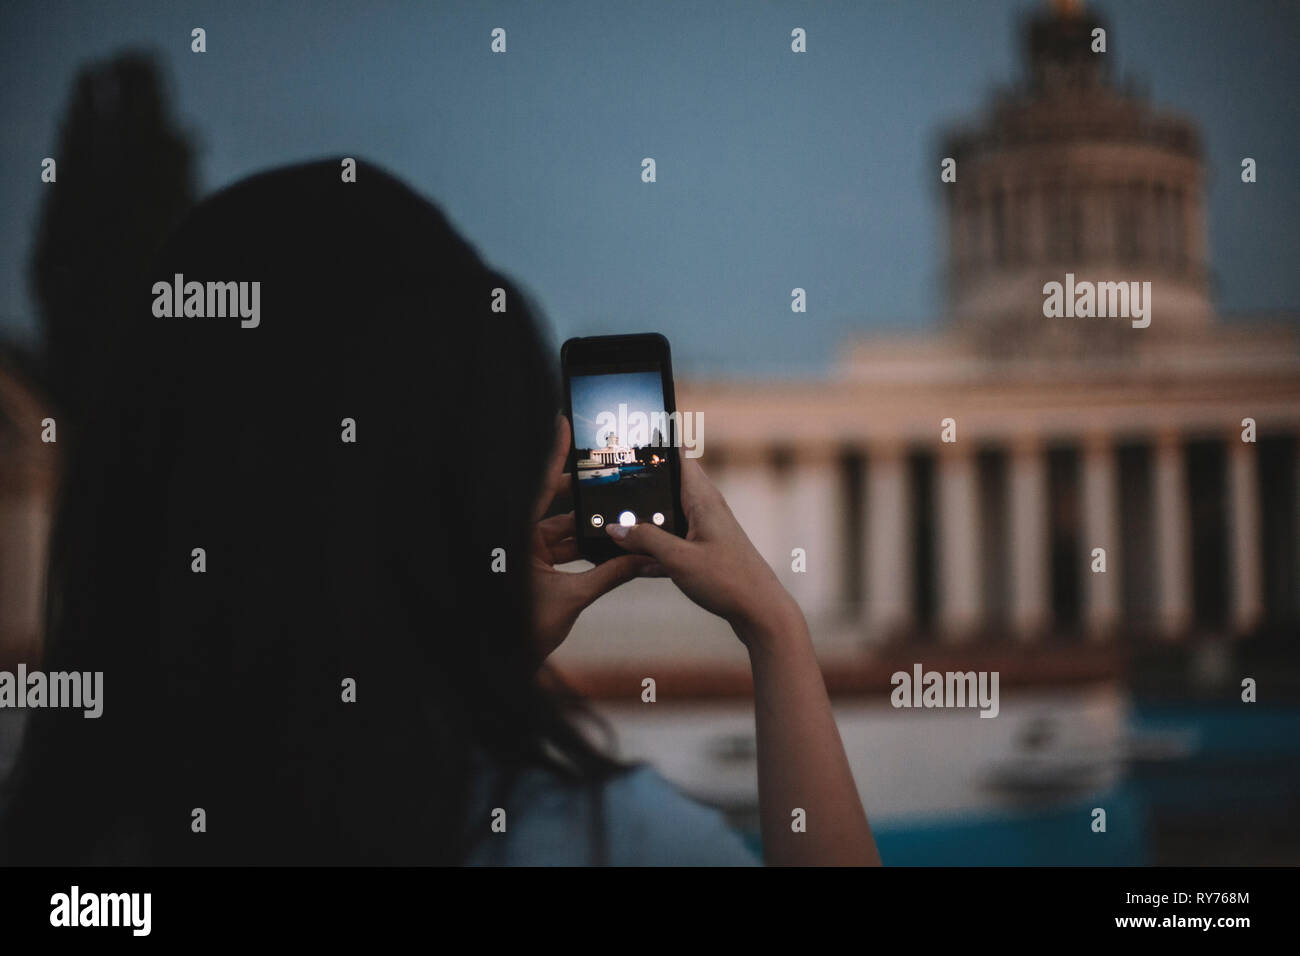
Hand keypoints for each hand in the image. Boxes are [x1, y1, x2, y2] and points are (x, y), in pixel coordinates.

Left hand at [531, 416, 654, 657]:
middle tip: (609, 471)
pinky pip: (562, 549)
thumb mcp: (572, 599)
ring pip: (563, 530)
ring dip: (590, 526)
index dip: (554, 457)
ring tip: (620, 511)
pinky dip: (584, 547)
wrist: (505, 663)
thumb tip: (643, 558)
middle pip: (555, 506)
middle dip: (583, 493)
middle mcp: (519, 539)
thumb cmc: (523, 631)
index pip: (538, 489)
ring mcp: (526, 554)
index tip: (564, 425)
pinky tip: (610, 542)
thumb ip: (610, 575)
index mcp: (518, 537)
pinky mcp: (534, 570)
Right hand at [604, 455, 801, 647]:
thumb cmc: (728, 581)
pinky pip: (673, 542)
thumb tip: (615, 527)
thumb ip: (645, 540)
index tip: (630, 442)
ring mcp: (706, 531)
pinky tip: (637, 564)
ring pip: (667, 518)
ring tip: (618, 530)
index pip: (678, 457)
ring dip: (646, 524)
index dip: (655, 447)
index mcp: (702, 499)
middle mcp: (706, 509)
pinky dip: (656, 550)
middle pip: (667, 488)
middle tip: (611, 492)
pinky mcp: (705, 552)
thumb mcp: (678, 559)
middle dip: (641, 490)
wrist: (761, 612)